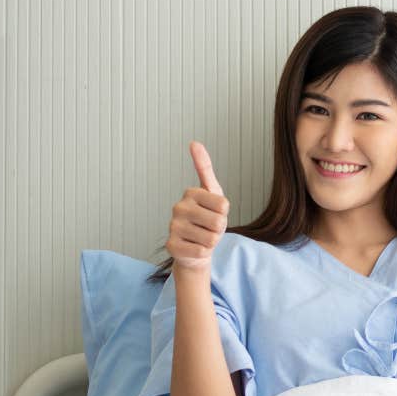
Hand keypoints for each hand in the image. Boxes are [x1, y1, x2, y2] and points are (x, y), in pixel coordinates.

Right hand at [167, 141, 229, 274]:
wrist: (195, 248)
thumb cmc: (207, 219)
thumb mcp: (212, 192)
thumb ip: (204, 168)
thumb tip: (194, 142)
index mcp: (190, 192)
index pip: (224, 206)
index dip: (224, 214)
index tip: (214, 213)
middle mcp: (178, 207)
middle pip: (218, 223)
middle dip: (219, 229)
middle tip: (208, 228)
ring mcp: (172, 227)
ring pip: (211, 239)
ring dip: (211, 241)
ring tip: (202, 238)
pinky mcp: (171, 246)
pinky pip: (202, 252)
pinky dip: (203, 253)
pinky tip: (194, 248)